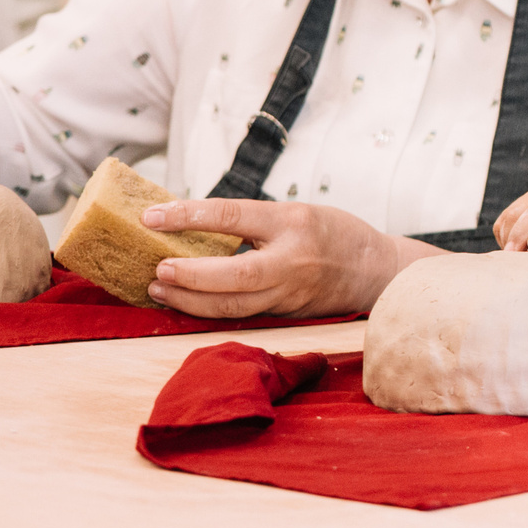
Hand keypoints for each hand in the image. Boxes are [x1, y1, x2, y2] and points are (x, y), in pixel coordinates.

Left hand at [141, 198, 406, 317]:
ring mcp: (289, 293)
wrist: (375, 270)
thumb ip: (252, 221)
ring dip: (189, 300)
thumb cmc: (333, 233)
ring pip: (232, 306)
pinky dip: (207, 310)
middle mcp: (292, 261)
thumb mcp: (297, 212)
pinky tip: (185, 303)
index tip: (152, 216)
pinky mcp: (284, 314)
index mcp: (293, 222)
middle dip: (189, 275)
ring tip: (159, 289)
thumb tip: (190, 223)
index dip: (187, 216)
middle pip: (232, 275)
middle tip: (157, 269)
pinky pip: (239, 315)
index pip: (231, 216)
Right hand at [492, 185, 527, 262]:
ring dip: (509, 240)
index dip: (521, 234)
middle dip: (512, 241)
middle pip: (515, 215)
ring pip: (507, 218)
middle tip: (522, 266)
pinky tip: (526, 249)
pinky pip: (507, 221)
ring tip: (527, 259)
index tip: (513, 255)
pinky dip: (509, 237)